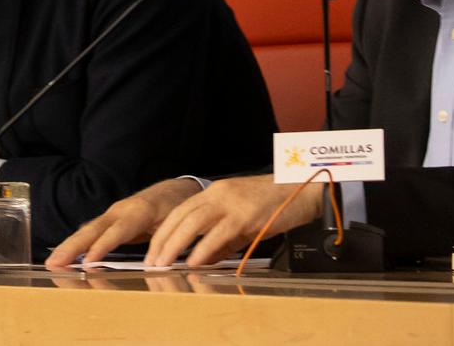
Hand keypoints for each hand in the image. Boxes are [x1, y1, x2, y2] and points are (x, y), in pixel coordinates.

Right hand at [44, 177, 200, 268]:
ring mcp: (114, 214)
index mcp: (141, 210)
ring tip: (52, 263)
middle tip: (54, 263)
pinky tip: (63, 257)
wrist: (177, 189)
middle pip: (94, 229)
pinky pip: (91, 232)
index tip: (88, 261)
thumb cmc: (179, 207)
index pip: (118, 230)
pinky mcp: (110, 220)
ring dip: (69, 246)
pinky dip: (76, 244)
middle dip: (74, 246)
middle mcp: (122, 210)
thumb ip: (166, 240)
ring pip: (88, 230)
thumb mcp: (178, 222)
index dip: (103, 245)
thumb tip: (155, 264)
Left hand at [145, 174, 322, 266]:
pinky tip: (194, 262)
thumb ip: (221, 239)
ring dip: (175, 244)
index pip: (180, 211)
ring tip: (164, 263)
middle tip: (151, 262)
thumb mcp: (241, 220)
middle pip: (181, 215)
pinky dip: (203, 249)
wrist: (302, 190)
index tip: (152, 252)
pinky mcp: (246, 214)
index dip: (163, 232)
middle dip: (162, 240)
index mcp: (216, 191)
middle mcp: (220, 192)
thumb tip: (201, 260)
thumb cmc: (274, 205)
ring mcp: (232, 202)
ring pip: (193, 222)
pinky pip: (218, 233)